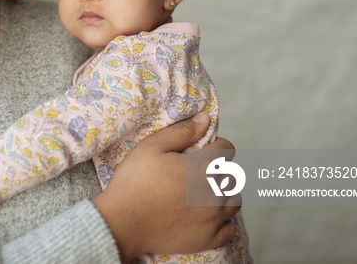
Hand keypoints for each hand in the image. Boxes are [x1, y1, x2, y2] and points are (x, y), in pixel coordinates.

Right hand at [92, 112, 239, 260]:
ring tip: (203, 193)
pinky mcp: (209, 239)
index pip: (227, 148)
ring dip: (224, 193)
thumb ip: (181, 131)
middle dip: (218, 169)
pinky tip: (206, 215)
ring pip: (234, 200)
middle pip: (232, 174)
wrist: (122, 223)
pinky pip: (230, 227)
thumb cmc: (134, 182)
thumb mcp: (151, 147)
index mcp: (203, 167)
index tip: (203, 150)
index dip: (216, 145)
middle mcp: (215, 192)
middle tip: (195, 172)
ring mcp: (214, 218)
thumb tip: (204, 119)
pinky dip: (222, 220)